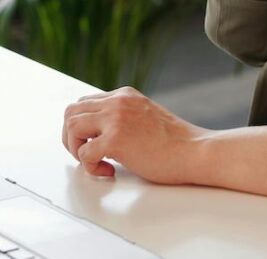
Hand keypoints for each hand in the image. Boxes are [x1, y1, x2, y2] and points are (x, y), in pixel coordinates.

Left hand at [61, 87, 210, 183]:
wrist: (195, 151)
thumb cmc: (175, 142)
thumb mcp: (144, 117)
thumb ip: (122, 118)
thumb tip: (98, 134)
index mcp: (124, 95)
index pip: (84, 103)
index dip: (81, 126)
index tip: (90, 143)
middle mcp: (117, 102)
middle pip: (71, 112)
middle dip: (71, 137)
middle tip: (85, 155)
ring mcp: (116, 118)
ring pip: (71, 127)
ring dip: (76, 149)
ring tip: (95, 162)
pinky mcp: (116, 139)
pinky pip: (84, 153)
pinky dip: (90, 167)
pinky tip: (109, 171)